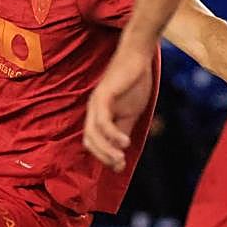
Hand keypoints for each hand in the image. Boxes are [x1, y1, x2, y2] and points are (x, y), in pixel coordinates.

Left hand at [83, 43, 154, 171]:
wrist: (138, 58)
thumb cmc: (133, 84)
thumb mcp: (130, 113)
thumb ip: (122, 131)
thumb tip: (121, 153)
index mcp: (98, 116)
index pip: (93, 142)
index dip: (103, 157)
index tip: (119, 167)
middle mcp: (92, 110)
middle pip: (89, 140)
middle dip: (103, 156)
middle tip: (119, 165)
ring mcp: (96, 103)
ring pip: (93, 133)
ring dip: (106, 150)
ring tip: (120, 158)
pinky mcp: (103, 95)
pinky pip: (103, 119)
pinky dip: (111, 134)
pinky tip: (125, 142)